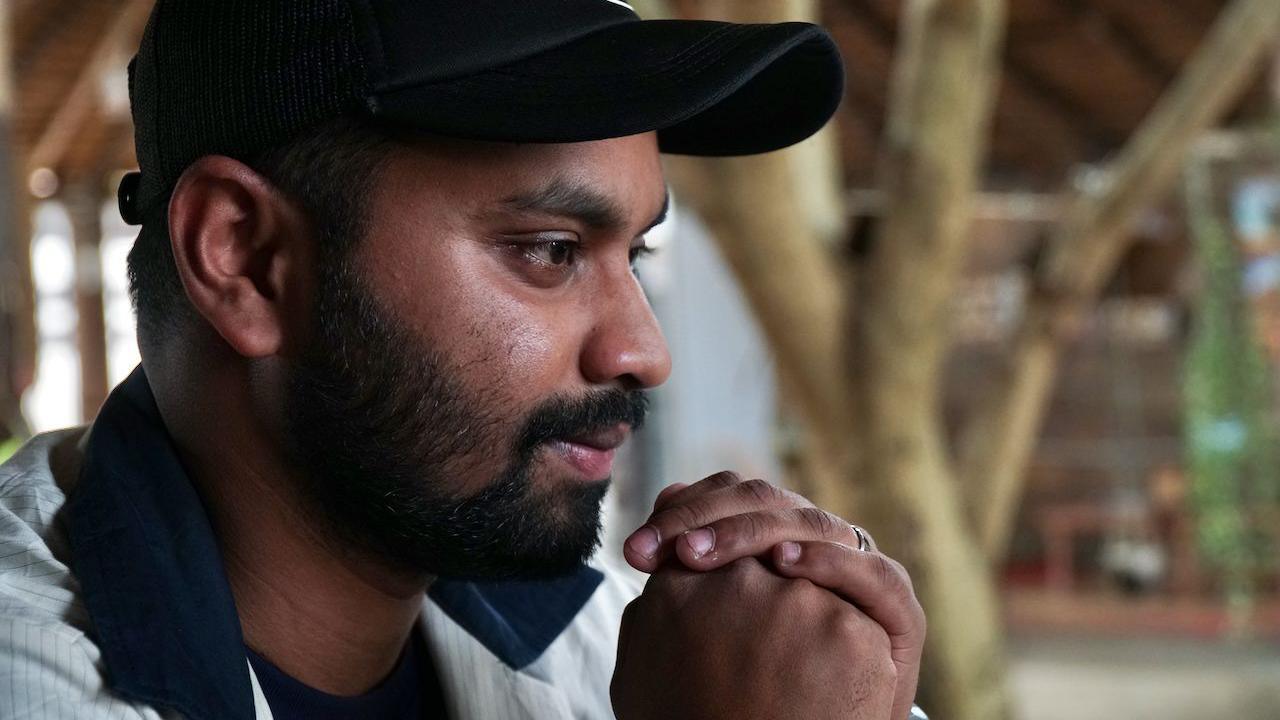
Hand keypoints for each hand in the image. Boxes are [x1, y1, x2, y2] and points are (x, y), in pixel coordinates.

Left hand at [622, 471, 924, 719]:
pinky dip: (826, 560)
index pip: (731, 497)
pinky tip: (782, 563)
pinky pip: (870, 573)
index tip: (637, 550)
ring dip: (751, 533)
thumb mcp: (706, 630)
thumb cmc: (751, 696)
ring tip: (698, 556)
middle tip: (663, 554)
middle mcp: (818, 545)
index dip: (685, 511)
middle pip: (767, 502)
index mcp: (774, 540)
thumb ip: (685, 577)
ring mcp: (859, 571)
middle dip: (706, 521)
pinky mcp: (896, 612)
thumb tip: (654, 519)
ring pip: (812, 524)